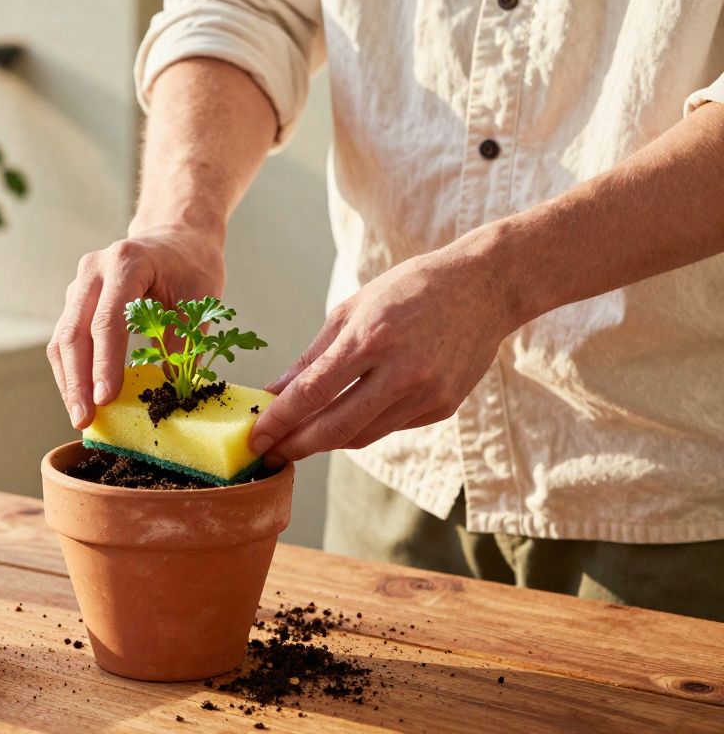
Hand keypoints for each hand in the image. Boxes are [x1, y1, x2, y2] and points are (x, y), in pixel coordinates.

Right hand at [48, 223, 225, 428]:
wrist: (175, 237)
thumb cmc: (191, 265)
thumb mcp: (201, 297)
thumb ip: (183, 338)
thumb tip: (167, 389)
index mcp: (127, 262)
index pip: (108, 319)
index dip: (105, 363)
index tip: (106, 399)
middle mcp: (94, 270)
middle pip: (74, 332)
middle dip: (77, 381)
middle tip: (84, 420)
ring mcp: (79, 285)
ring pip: (62, 339)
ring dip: (68, 382)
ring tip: (80, 418)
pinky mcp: (75, 302)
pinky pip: (65, 340)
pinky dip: (70, 372)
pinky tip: (80, 399)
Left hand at [248, 244, 520, 465]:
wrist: (485, 287)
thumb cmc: (409, 290)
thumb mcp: (352, 309)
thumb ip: (312, 356)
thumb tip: (274, 392)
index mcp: (373, 338)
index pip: (314, 392)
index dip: (280, 420)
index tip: (255, 437)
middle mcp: (402, 372)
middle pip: (337, 428)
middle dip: (296, 445)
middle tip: (269, 453)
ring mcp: (427, 394)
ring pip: (362, 436)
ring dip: (325, 442)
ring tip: (298, 440)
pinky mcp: (443, 408)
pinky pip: (390, 427)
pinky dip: (362, 426)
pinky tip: (346, 418)